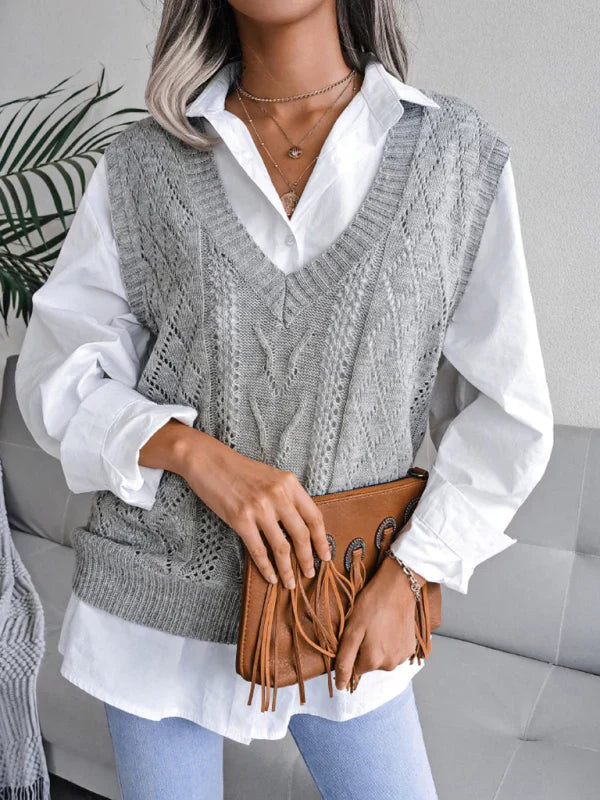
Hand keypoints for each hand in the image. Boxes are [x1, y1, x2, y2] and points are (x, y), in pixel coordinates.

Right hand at [140, 420, 331, 589]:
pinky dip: (266, 568)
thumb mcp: (271, 477)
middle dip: (308, 559)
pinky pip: (259, 550)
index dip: (321, 539)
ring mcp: (259, 508)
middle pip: (301, 535)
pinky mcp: (240, 519)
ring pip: (282, 547)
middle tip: (310, 573)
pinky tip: (270, 577)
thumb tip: (301, 527)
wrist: (208, 460)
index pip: (314, 516)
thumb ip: (287, 497)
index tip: (325, 555)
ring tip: (291, 582)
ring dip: (288, 569)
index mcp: (289, 483)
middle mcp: (278, 495)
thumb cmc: (239, 470)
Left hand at [334, 554, 426, 690]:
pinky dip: (390, 643)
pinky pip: (394, 652)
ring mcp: (402, 657)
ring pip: (382, 658)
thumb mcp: (352, 629)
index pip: (354, 669)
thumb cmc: (372, 604)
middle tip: (366, 627)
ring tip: (378, 625)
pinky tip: (389, 627)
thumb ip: (345, 659)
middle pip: (369, 664)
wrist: (399, 587)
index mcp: (373, 661)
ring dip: (378, 647)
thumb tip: (340, 686)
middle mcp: (390, 665)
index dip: (351, 651)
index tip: (355, 635)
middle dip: (365, 649)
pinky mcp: (410, 648)